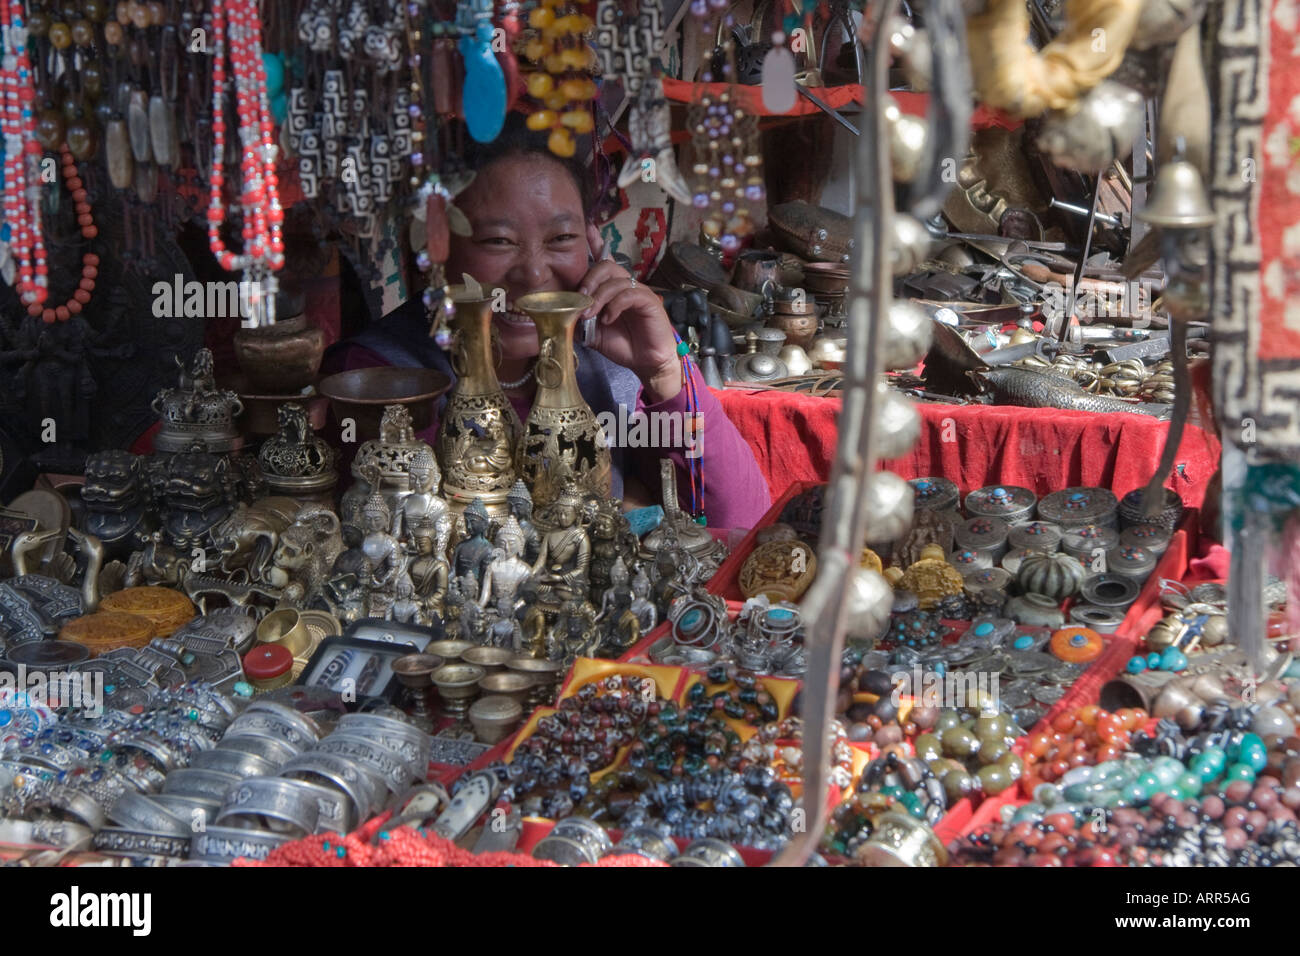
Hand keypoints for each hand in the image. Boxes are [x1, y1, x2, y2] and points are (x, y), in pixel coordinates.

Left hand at [579, 223, 681, 402]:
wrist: (646, 362)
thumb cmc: (622, 345)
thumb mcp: (593, 332)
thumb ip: (581, 319)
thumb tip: (564, 310)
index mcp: (611, 289)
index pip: (603, 260)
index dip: (596, 243)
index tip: (587, 228)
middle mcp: (624, 285)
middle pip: (605, 266)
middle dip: (588, 279)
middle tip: (579, 298)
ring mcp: (637, 291)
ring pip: (615, 279)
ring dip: (598, 296)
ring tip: (590, 315)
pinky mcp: (648, 301)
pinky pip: (628, 294)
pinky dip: (614, 305)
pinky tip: (607, 319)